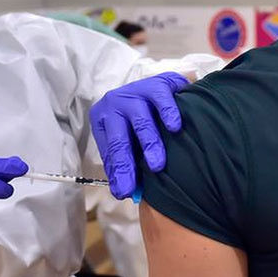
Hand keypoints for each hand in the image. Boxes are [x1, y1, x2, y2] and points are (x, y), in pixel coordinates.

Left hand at [90, 72, 189, 199]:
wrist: (161, 88)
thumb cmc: (142, 121)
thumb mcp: (131, 141)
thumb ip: (128, 164)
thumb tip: (126, 193)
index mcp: (103, 119)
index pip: (109, 150)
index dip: (117, 172)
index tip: (123, 191)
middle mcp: (114, 103)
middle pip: (119, 136)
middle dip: (126, 162)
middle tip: (132, 184)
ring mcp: (135, 91)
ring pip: (139, 118)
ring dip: (148, 142)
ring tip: (157, 164)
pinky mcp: (156, 83)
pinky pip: (160, 98)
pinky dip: (167, 112)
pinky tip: (174, 127)